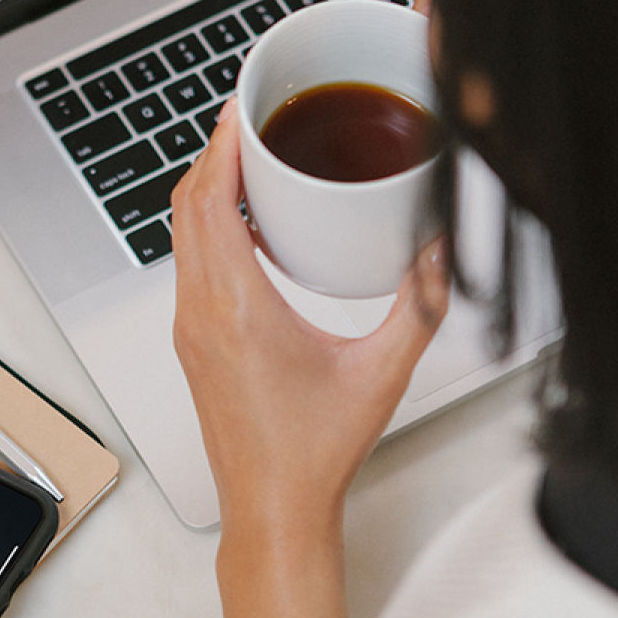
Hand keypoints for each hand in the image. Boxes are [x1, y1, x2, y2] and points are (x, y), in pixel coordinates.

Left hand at [170, 98, 448, 617]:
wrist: (270, 508)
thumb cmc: (312, 452)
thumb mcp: (381, 373)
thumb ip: (419, 306)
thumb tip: (437, 252)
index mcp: (237, 308)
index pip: (211, 201)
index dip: (220, 145)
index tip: (239, 109)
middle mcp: (200, 312)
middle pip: (186, 207)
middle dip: (213, 155)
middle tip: (248, 121)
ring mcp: (189, 327)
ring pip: (181, 236)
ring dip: (206, 191)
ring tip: (247, 161)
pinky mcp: (191, 342)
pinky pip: (188, 265)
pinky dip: (207, 228)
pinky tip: (245, 226)